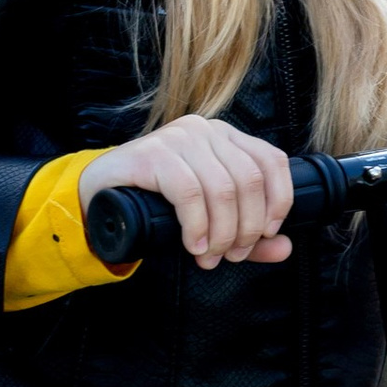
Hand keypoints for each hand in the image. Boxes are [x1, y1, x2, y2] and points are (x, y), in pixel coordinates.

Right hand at [78, 117, 293, 270]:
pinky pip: (189, 192)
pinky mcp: (153, 153)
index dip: (279, 200)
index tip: (268, 233)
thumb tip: (285, 248)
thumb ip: (248, 233)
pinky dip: (197, 225)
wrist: (101, 195)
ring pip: (222, 189)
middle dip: (246, 227)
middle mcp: (206, 130)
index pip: (272, 161)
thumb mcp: (210, 218)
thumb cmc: (159, 204)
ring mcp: (179, 138)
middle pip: (249, 180)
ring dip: (222, 232)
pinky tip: (194, 244)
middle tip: (232, 256)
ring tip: (210, 256)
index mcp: (227, 138)